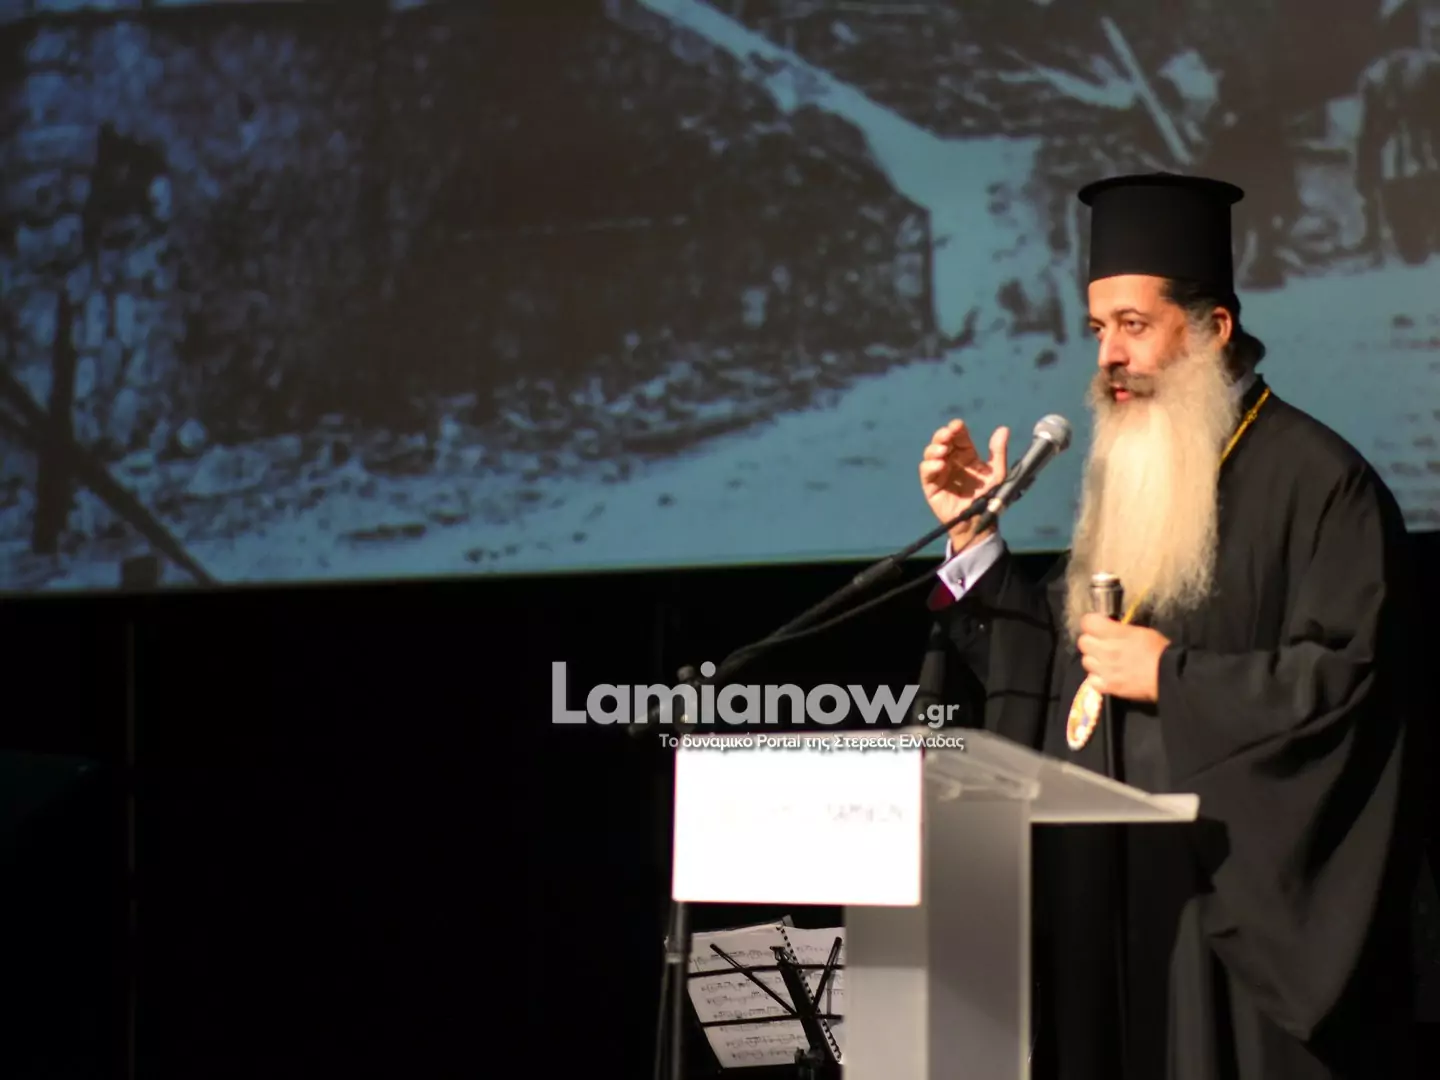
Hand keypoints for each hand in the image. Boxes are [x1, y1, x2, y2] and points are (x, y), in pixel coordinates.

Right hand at [918, 420, 1008, 550]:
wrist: (980, 520)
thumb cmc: (989, 498)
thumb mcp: (997, 473)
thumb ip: (998, 452)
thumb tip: (1003, 429)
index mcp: (966, 456)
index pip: (958, 437)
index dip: (956, 429)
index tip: (957, 425)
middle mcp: (952, 461)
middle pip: (941, 442)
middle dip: (942, 435)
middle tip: (947, 434)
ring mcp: (940, 473)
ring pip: (931, 454)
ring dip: (934, 449)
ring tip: (943, 451)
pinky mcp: (931, 486)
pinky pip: (926, 472)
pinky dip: (930, 466)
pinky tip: (940, 465)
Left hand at [1076, 615, 1169, 702]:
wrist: (1168, 676)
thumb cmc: (1159, 650)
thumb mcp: (1140, 631)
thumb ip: (1120, 630)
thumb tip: (1109, 628)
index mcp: (1115, 634)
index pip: (1087, 622)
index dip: (1091, 623)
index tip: (1097, 626)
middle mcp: (1106, 650)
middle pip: (1083, 642)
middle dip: (1091, 641)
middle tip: (1102, 644)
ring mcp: (1105, 670)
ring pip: (1086, 661)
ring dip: (1094, 660)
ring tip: (1105, 661)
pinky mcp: (1108, 686)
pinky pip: (1091, 680)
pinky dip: (1097, 678)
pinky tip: (1107, 676)